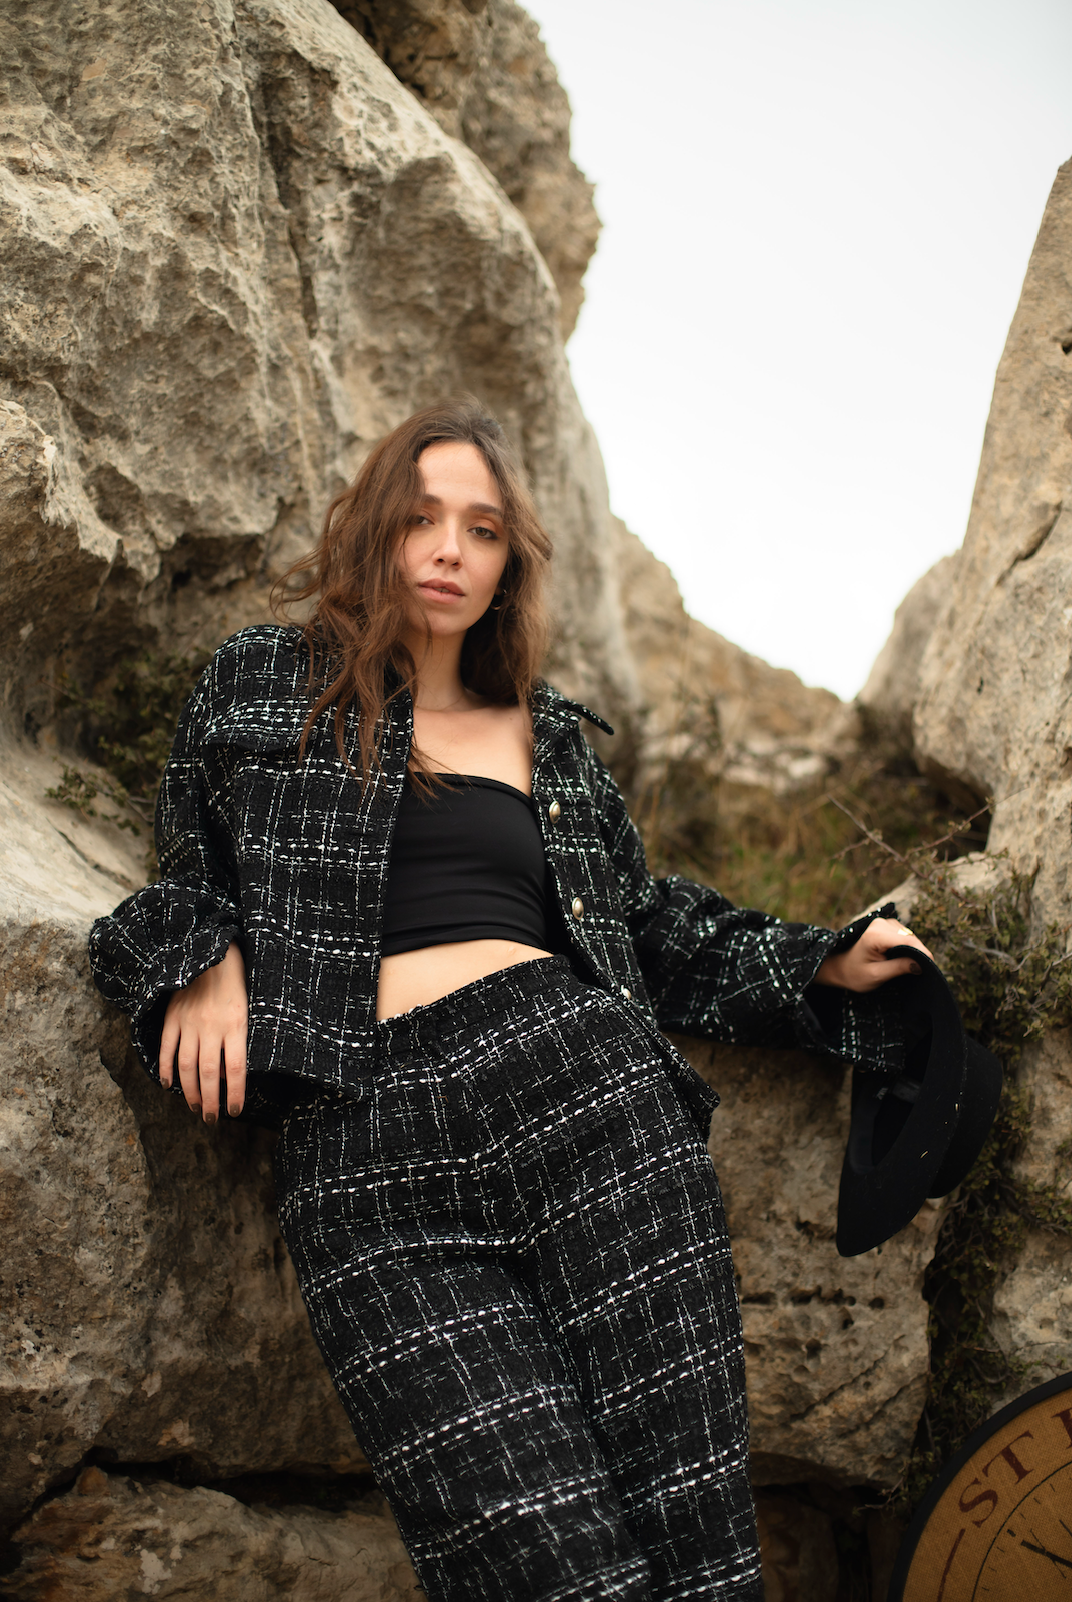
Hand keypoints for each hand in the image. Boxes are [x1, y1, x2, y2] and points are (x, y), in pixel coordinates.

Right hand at [159, 941, 247, 1120]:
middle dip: (210, 1102)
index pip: (235, 1069)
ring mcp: (189, 1022)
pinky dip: (166, 1069)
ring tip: (196, 1107)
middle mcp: (211, 1026)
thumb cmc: (238, 982)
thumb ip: (240, 1039)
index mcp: (236, 1024)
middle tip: (211, 1119)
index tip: (234, 1111)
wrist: (214, 952)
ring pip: (186, 1067)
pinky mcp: (173, 1016)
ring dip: (190, 1092)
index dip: (234, 1094)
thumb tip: (229, 1075)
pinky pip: (167, 1048)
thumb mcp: (249, 1009)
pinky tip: (168, 1085)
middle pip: (209, 1074)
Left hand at [814, 917, 933, 992]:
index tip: (932, 967)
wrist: (842, 967)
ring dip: (914, 951)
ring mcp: (884, 923)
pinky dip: (909, 947)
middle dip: (919, 954)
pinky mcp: (888, 926)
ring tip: (910, 967)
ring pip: (910, 936)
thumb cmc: (855, 974)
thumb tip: (922, 964)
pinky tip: (905, 958)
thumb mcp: (876, 975)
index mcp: (875, 935)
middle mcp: (880, 924)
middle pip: (911, 938)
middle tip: (923, 971)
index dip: (922, 953)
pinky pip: (906, 936)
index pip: (907, 941)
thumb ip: (898, 968)